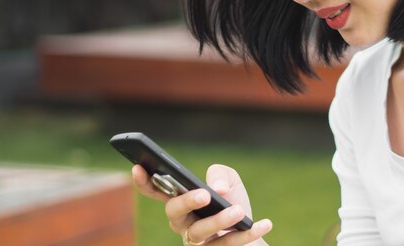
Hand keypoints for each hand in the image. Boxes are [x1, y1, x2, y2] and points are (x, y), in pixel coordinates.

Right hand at [132, 163, 271, 244]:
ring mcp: (197, 243)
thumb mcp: (229, 181)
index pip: (157, 191)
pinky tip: (265, 223)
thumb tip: (216, 188)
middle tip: (205, 194)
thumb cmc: (233, 202)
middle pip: (174, 214)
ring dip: (220, 220)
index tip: (139, 166)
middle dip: (186, 202)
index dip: (145, 181)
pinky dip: (248, 233)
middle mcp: (183, 224)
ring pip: (199, 233)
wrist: (252, 232)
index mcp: (181, 202)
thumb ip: (220, 174)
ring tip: (239, 211)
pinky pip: (228, 245)